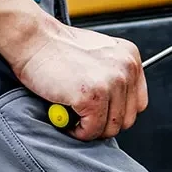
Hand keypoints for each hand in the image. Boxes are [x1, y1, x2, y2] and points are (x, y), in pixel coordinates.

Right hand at [3, 19, 148, 140]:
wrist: (33, 40)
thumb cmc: (57, 50)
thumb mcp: (98, 56)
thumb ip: (112, 76)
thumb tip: (115, 106)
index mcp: (131, 58)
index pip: (138, 105)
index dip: (116, 113)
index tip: (99, 112)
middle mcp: (126, 69)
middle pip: (125, 120)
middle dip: (102, 123)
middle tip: (82, 115)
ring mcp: (111, 83)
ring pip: (108, 129)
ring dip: (88, 128)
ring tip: (72, 114)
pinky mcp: (92, 97)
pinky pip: (90, 131)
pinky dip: (76, 131)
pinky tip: (65, 115)